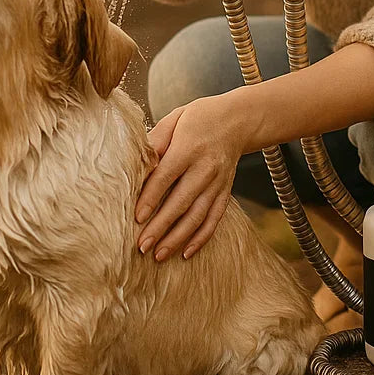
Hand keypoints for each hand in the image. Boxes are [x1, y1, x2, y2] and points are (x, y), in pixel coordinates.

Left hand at [134, 94, 244, 261]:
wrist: (237, 120)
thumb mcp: (174, 119)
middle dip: (160, 227)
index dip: (151, 198)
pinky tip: (186, 253)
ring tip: (159, 255)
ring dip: (178, 238)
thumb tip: (136, 163)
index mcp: (189, 147)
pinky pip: (214, 219)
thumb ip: (155, 141)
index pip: (166, 176)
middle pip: (181, 202)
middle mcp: (205, 168)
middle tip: (141, 246)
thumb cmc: (198, 118)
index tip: (136, 218)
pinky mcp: (225, 192)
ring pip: (197, 216)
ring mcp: (218, 182)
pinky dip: (201, 238)